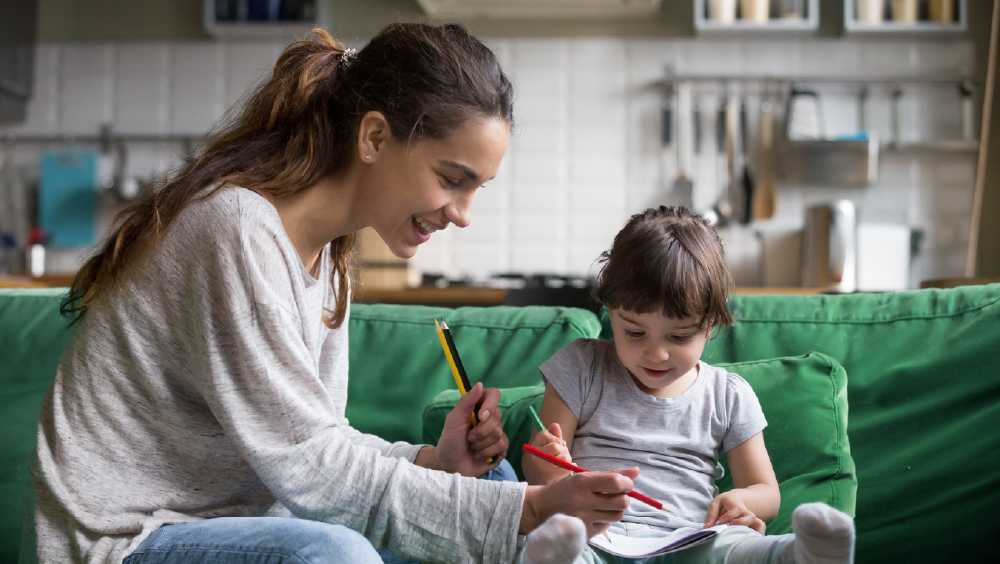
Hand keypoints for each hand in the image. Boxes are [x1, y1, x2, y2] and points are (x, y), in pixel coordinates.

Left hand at [433, 383, 507, 476]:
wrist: (450, 466)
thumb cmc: (450, 441)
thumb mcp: (453, 420)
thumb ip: (466, 402)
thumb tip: (480, 384)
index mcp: (478, 408)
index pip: (493, 395)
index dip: (490, 404)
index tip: (481, 416)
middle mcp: (489, 419)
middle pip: (497, 416)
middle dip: (480, 431)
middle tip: (468, 437)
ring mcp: (496, 434)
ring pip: (498, 433)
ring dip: (481, 443)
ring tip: (472, 447)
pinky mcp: (500, 449)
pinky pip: (502, 445)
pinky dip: (487, 452)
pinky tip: (479, 455)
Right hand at [520, 467, 640, 537]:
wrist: (539, 509)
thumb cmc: (563, 490)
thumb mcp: (583, 477)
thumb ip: (610, 475)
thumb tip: (636, 471)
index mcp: (582, 482)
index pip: (617, 482)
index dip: (627, 483)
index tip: (624, 483)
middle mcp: (584, 501)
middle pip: (622, 502)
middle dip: (623, 497)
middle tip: (615, 495)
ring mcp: (584, 519)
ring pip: (617, 515)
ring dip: (615, 509)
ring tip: (603, 505)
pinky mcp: (584, 532)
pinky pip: (607, 525)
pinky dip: (604, 519)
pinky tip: (594, 515)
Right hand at [522, 424, 572, 485]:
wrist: (545, 488)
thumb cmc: (550, 464)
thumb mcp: (550, 448)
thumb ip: (554, 436)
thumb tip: (555, 425)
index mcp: (534, 448)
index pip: (545, 433)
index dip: (554, 438)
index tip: (557, 444)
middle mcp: (536, 457)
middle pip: (556, 446)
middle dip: (563, 450)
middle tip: (560, 456)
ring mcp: (542, 467)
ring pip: (564, 456)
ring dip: (567, 459)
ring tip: (562, 464)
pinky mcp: (551, 477)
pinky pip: (568, 466)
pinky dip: (571, 467)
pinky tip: (566, 469)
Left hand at [704, 491, 766, 533]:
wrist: (740, 499)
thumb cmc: (726, 502)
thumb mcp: (716, 503)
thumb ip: (711, 515)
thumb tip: (706, 528)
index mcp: (736, 504)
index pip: (736, 509)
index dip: (730, 515)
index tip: (721, 520)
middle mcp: (746, 512)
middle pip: (750, 517)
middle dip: (741, 523)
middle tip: (731, 526)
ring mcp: (752, 520)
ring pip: (759, 524)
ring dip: (751, 531)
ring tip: (740, 537)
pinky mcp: (755, 525)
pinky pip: (761, 530)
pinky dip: (758, 535)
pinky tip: (747, 541)